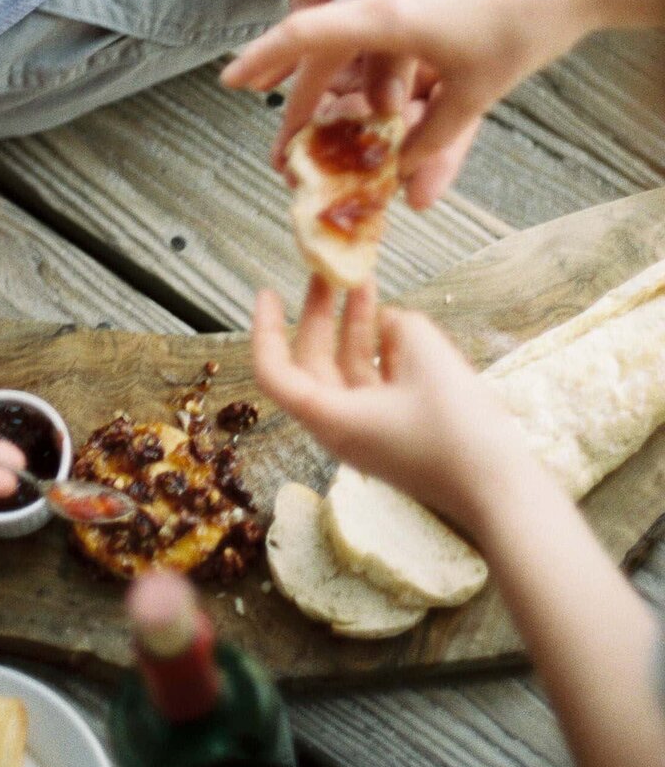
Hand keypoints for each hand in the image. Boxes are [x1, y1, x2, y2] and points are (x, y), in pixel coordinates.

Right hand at [224, 0, 590, 207]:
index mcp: (390, 17)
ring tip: (267, 61)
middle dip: (278, 64)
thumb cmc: (525, 28)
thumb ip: (433, 137)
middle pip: (315, 29)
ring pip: (334, 8)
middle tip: (242, 87)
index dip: (264, 60)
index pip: (308, 37)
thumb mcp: (475, 93)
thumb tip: (402, 178)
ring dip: (299, 35)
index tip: (229, 81)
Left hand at [251, 277, 530, 536]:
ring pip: (346, 371)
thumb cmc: (456, 427)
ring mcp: (370, 432)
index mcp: (330, 417)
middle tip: (328, 274)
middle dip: (320, 315)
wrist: (501, 492)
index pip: (275, 372)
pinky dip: (380, 352)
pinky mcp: (398, 433)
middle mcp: (341, 427)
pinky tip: (395, 323)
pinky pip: (375, 385)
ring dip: (354, 327)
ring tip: (366, 283)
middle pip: (312, 365)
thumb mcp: (426, 356)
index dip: (266, 329)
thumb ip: (400, 326)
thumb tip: (390, 323)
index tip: (269, 292)